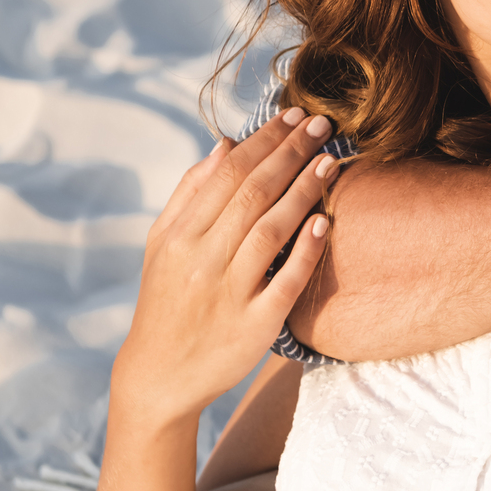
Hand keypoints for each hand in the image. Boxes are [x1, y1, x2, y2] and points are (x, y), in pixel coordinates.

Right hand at [111, 107, 338, 427]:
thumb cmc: (166, 300)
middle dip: (289, 153)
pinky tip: (324, 221)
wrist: (159, 375)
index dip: (263, 140)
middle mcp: (201, 261)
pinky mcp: (254, 326)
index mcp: (179, 236)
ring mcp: (229, 294)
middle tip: (322, 123)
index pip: (227, 174)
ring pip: (270, 231)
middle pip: (252, 194)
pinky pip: (285, 282)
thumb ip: (190, 193)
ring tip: (331, 160)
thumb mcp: (162, 245)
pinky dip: (305, 251)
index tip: (293, 115)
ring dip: (303, 190)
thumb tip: (225, 144)